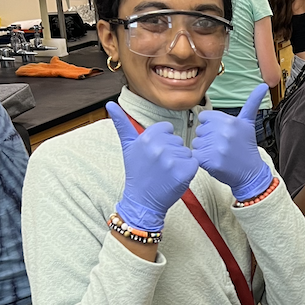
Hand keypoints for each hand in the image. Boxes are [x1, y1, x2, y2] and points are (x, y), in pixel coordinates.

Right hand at [107, 102, 197, 231]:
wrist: (142, 201)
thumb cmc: (137, 172)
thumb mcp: (128, 146)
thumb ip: (122, 123)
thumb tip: (109, 103)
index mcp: (147, 137)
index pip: (167, 129)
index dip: (163, 141)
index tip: (154, 154)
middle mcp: (159, 147)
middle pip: (177, 140)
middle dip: (171, 152)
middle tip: (159, 166)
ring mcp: (172, 160)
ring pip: (186, 152)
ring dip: (180, 162)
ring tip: (166, 172)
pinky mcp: (185, 172)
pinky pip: (194, 163)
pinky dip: (188, 171)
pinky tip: (175, 178)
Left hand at [193, 84, 272, 200]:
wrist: (250, 173)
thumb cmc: (246, 147)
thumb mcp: (249, 123)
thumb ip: (252, 103)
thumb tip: (263, 85)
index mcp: (231, 121)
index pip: (205, 117)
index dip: (211, 126)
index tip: (221, 134)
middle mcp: (224, 133)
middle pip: (200, 130)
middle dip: (208, 138)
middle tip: (222, 145)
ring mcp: (216, 148)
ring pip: (196, 142)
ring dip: (204, 149)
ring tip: (218, 153)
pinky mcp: (209, 161)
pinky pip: (195, 155)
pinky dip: (201, 159)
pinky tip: (213, 161)